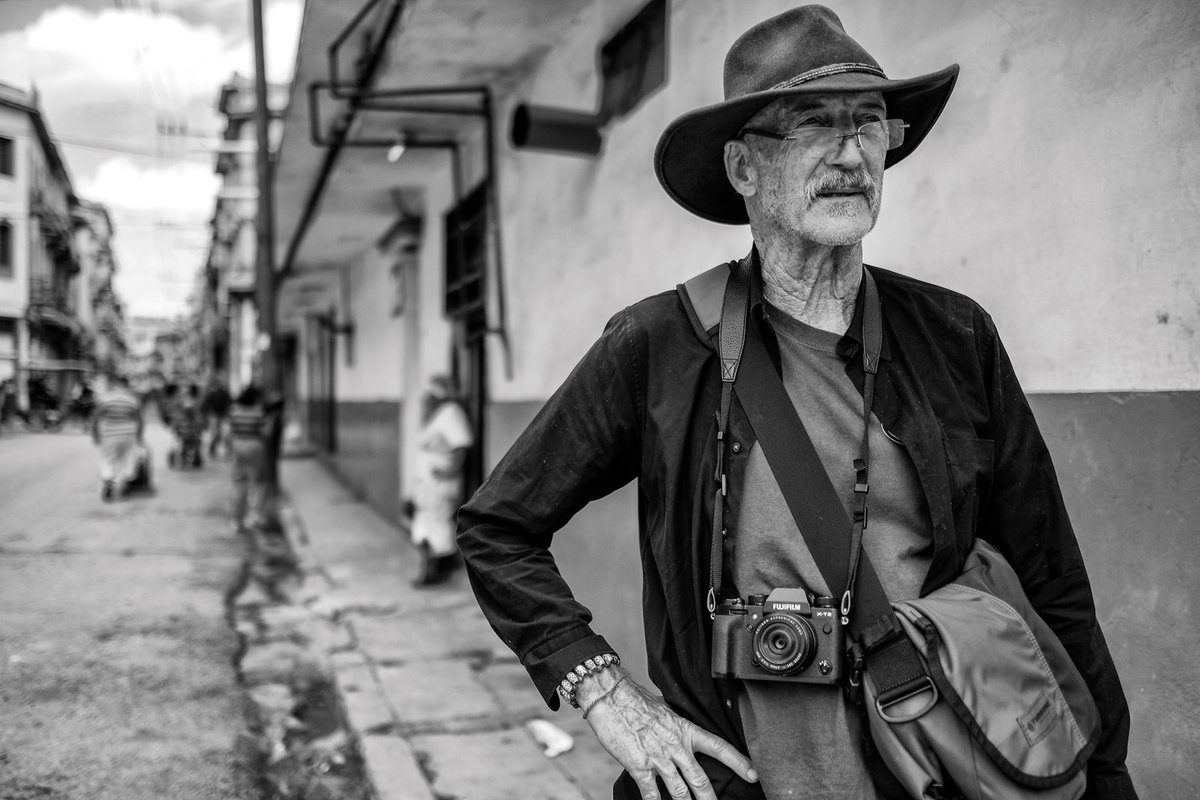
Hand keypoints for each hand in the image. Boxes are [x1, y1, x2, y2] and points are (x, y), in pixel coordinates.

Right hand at [580, 669, 756, 799]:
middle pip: (701, 780)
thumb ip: (676, 728)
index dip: (739, 762)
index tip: (754, 774)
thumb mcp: (664, 711)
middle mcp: (675, 746)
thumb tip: (682, 736)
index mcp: (685, 730)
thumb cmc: (634, 701)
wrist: (610, 697)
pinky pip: (652, 794)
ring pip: (680, 792)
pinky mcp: (639, 767)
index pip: (719, 747)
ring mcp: (658, 758)